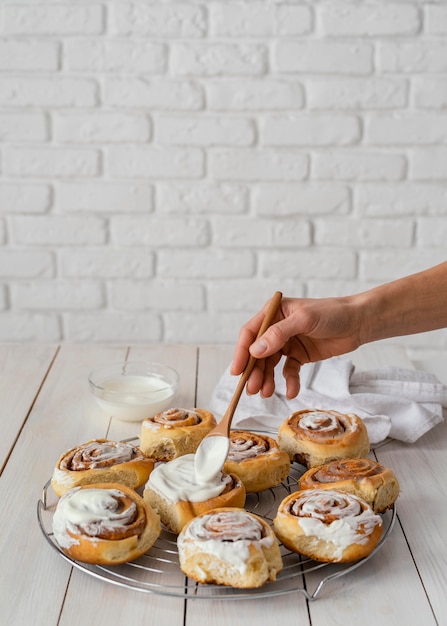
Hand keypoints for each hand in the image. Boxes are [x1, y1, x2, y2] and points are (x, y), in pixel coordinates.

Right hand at [230, 295, 362, 398]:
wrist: (359, 322)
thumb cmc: (332, 313)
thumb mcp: (304, 320)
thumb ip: (279, 334)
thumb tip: (255, 350)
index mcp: (274, 313)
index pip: (251, 333)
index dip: (241, 352)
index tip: (237, 371)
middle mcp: (277, 328)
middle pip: (258, 352)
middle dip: (254, 371)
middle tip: (251, 389)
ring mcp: (288, 343)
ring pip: (271, 364)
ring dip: (267, 378)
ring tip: (265, 393)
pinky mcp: (300, 355)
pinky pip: (289, 371)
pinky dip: (289, 381)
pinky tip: (291, 391)